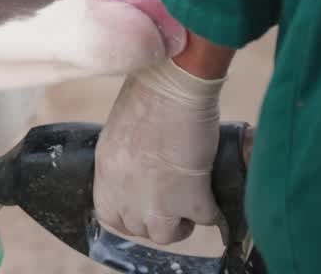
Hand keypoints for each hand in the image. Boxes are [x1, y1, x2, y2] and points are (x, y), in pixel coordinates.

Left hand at [94, 57, 226, 244]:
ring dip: (181, 223)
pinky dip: (212, 210)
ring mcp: (156, 200)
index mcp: (106, 172)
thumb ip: (128, 159)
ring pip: (166, 235)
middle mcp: (125, 191)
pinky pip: (204, 219)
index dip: (128, 216)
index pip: (108, 215)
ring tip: (192, 205)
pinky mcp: (190, 198)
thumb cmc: (151, 93)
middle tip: (172, 204)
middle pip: (137, 228)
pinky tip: (214, 194)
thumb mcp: (124, 130)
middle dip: (155, 220)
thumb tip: (144, 172)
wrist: (174, 85)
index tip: (143, 208)